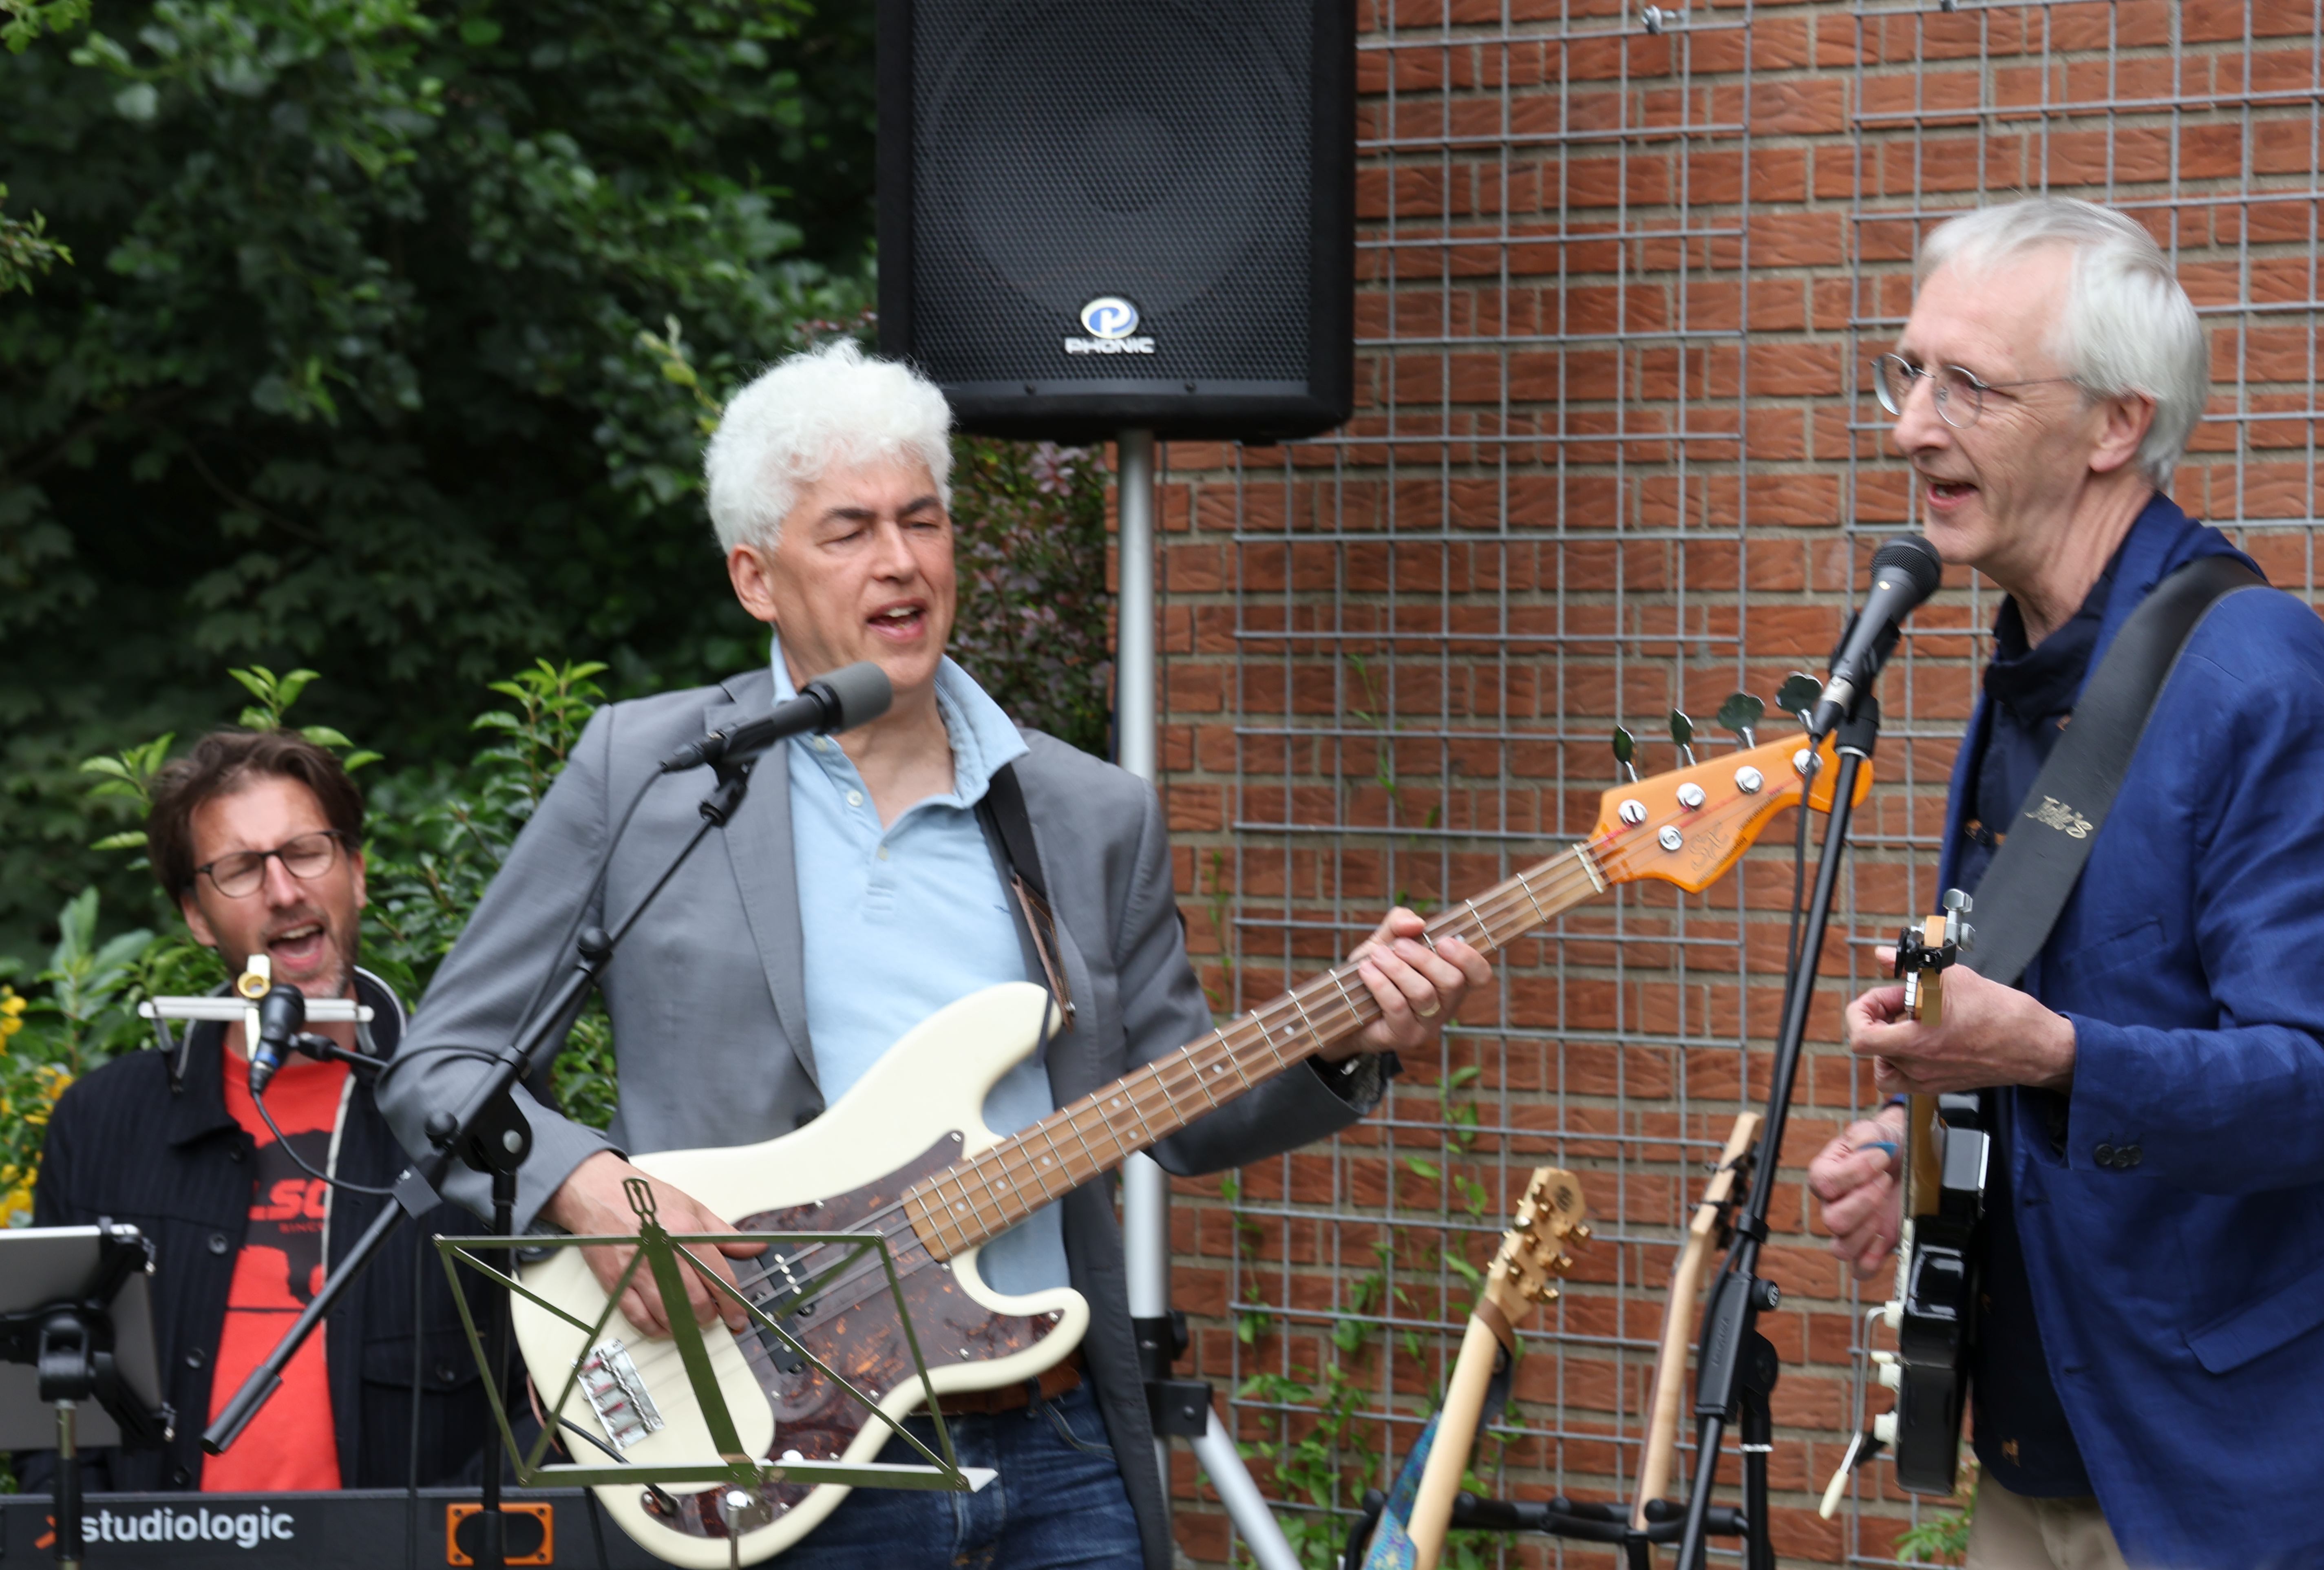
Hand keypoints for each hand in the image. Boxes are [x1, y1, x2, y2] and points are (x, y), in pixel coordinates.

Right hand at [542, 1152, 765, 1335]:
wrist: (598, 1191)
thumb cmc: (647, 1199)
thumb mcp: (693, 1208)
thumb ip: (725, 1234)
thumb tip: (755, 1248)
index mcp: (686, 1232)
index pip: (718, 1277)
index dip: (732, 1303)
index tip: (738, 1318)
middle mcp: (663, 1252)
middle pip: (696, 1301)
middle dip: (708, 1317)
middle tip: (712, 1317)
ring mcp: (637, 1269)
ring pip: (669, 1314)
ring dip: (684, 1325)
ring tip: (690, 1321)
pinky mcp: (615, 1281)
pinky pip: (639, 1318)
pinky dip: (655, 1328)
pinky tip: (663, 1326)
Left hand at [1321, 907, 1490, 1061]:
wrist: (1345, 1007)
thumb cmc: (1375, 971)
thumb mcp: (1386, 941)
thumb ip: (1400, 924)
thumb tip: (1416, 923)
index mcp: (1452, 981)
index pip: (1480, 974)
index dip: (1469, 957)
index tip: (1442, 941)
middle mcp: (1446, 1006)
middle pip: (1453, 982)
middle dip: (1424, 958)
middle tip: (1398, 945)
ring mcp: (1427, 1025)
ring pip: (1424, 994)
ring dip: (1397, 969)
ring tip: (1376, 956)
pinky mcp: (1404, 1036)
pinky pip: (1398, 1007)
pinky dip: (1380, 984)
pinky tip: (1366, 971)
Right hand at [1807, 1110, 1905, 1278]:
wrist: (1906, 1158)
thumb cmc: (1884, 1145)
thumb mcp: (1875, 1131)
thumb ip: (1866, 1135)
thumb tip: (1864, 1148)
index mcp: (1825, 1175)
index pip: (1824, 1182)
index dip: (1854, 1172)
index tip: (1880, 1157)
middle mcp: (1832, 1205)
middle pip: (1833, 1220)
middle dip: (1865, 1200)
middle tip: (1885, 1181)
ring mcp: (1851, 1229)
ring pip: (1842, 1248)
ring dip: (1868, 1229)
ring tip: (1884, 1208)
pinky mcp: (1871, 1246)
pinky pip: (1859, 1269)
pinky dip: (1871, 1262)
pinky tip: (1884, 1241)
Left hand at [1846, 946, 2076, 1095]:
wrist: (2035, 1046)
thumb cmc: (2002, 1016)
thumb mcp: (1952, 979)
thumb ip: (1911, 968)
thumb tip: (1885, 956)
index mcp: (1917, 1045)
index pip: (1860, 1038)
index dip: (1861, 1011)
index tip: (1879, 996)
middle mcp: (1918, 1069)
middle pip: (1872, 1045)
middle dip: (1881, 1016)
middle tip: (1903, 1000)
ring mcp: (1928, 1081)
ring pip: (1886, 1064)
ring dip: (1889, 1039)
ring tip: (1910, 1019)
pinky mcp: (1941, 1085)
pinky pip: (1906, 1076)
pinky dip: (1904, 1056)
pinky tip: (1923, 1035)